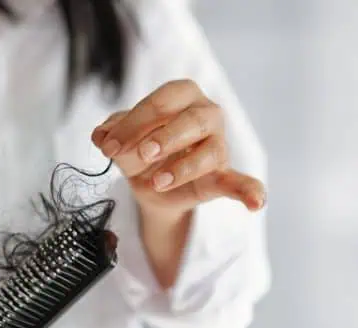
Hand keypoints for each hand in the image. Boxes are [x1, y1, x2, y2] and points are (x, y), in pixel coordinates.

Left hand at [91, 79, 265, 217]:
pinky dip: (249, 191)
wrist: (148, 184)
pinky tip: (256, 203)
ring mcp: (217, 145)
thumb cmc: (139, 150)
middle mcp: (206, 114)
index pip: (162, 102)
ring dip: (183, 167)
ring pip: (210, 152)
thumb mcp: (120, 140)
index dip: (134, 123)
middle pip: (193, 119)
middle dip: (165, 137)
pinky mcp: (221, 175)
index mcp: (181, 95)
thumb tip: (101, 136)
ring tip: (158, 182)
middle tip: (142, 154)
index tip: (107, 146)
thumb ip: (112, 134)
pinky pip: (239, 182)